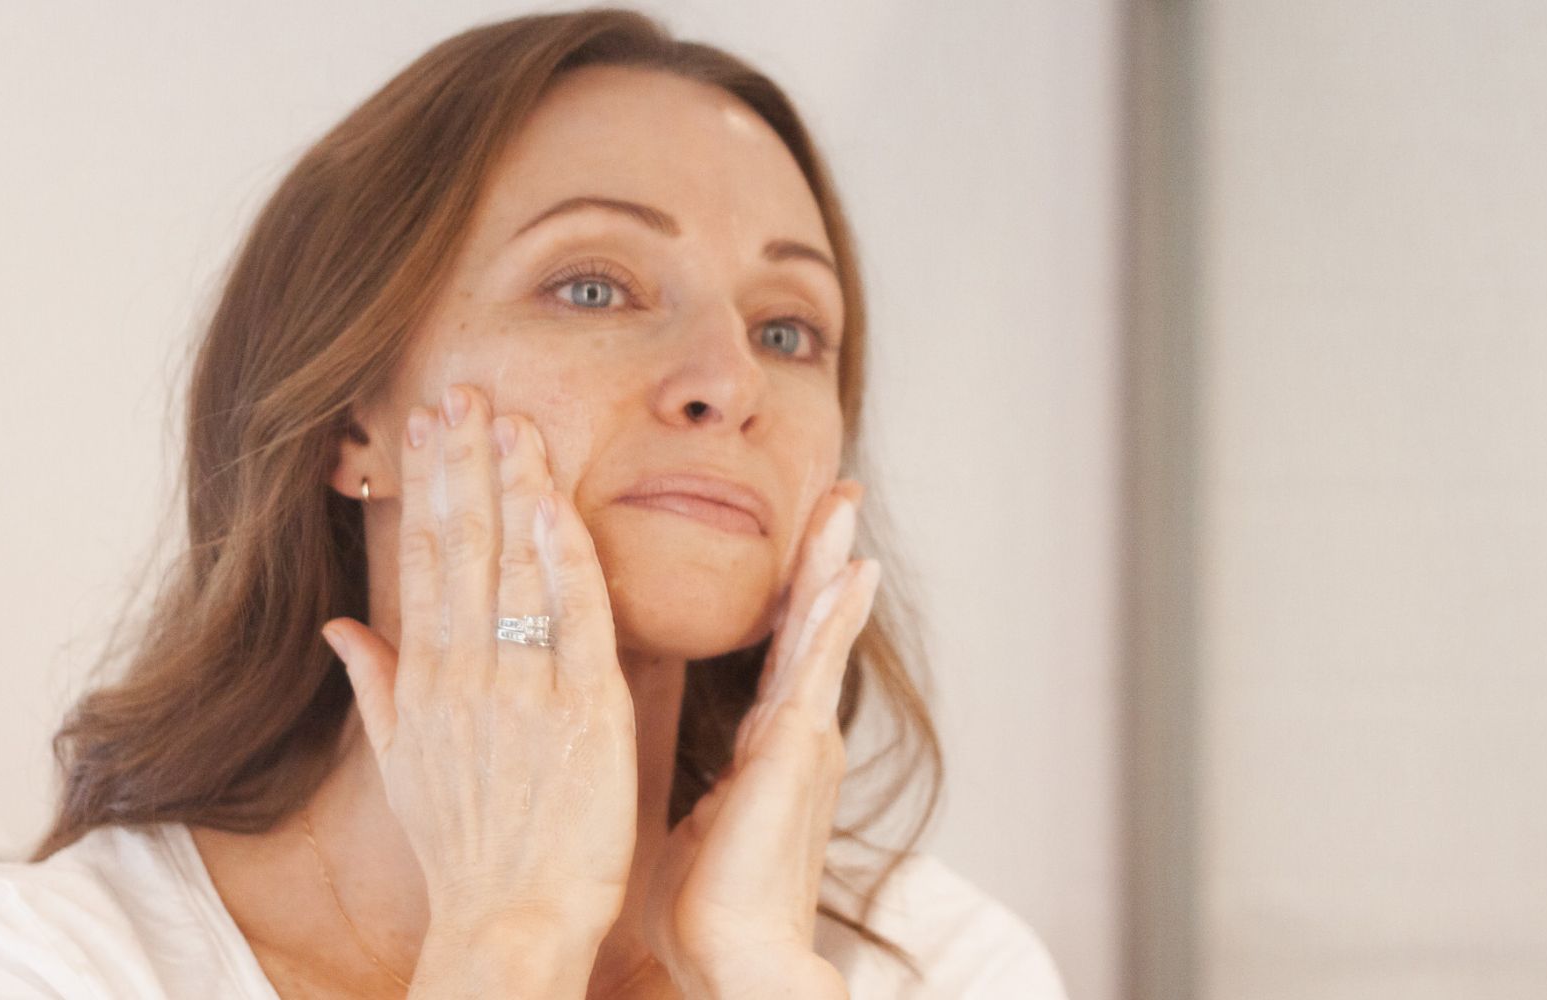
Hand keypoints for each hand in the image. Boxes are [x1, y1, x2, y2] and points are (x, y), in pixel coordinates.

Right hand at [321, 383, 638, 943]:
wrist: (511, 920)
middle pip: (462, 547)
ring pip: (513, 567)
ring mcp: (523, 690)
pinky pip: (575, 616)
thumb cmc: (467, 849)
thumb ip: (374, 686)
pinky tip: (555, 500)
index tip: (429, 426)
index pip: (424, 560)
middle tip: (465, 390)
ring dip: (511, 486)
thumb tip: (339, 627)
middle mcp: (465, 674)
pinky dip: (564, 556)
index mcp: (426, 681)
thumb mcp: (402, 766)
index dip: (429, 487)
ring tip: (508, 417)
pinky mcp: (584, 711)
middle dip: (462, 464)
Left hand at [640, 481, 876, 998]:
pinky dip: (833, 615)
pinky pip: (815, 664)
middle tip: (838, 494)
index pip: (781, 651)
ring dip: (830, 564)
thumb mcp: (698, 826)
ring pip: (816, 630)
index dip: (795, 597)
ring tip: (845, 505)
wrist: (736, 959)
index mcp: (768, 747)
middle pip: (808, 624)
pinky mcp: (795, 748)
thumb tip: (695, 788)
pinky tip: (851, 570)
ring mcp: (800, 736)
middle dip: (822, 557)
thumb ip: (704, 792)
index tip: (808, 550)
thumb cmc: (708, 909)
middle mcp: (793, 732)